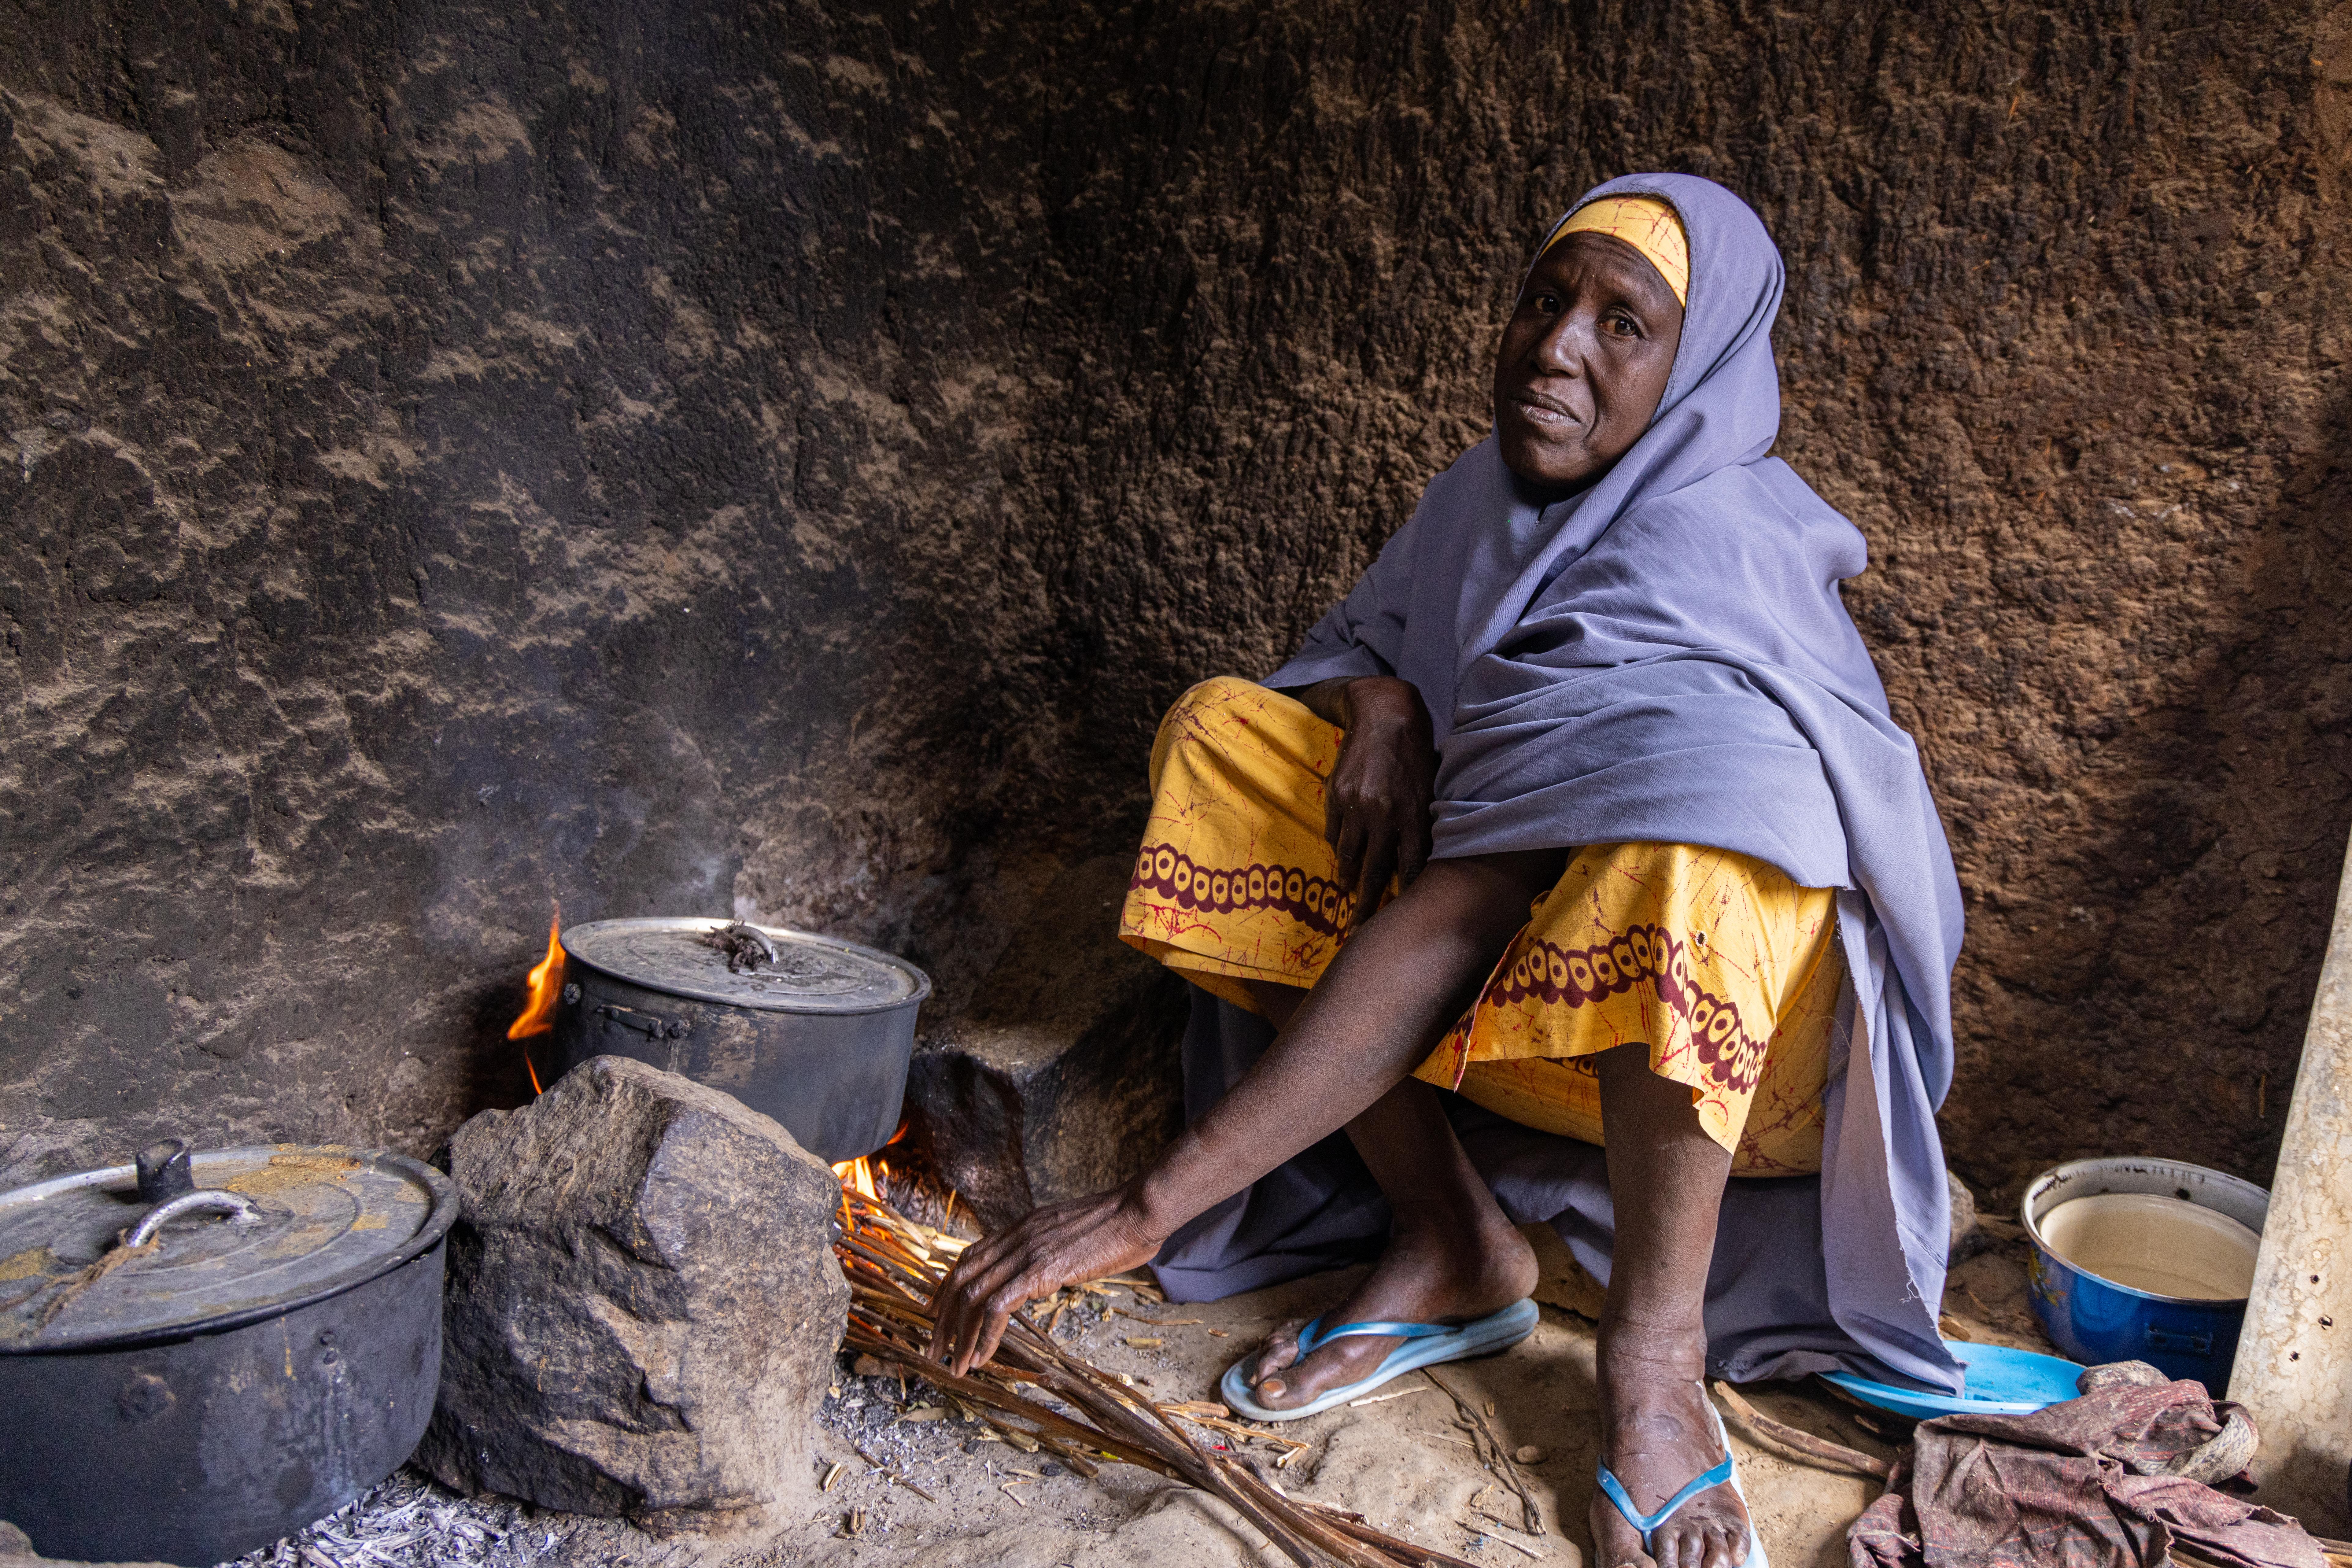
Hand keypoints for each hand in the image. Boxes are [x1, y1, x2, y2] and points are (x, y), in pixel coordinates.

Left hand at [927, 1185, 1166, 1374]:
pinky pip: (998, 1308)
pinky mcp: (1039, 1271)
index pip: (969, 1257)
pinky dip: (984, 1336)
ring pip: (972, 1297)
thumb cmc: (1118, 1225)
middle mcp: (1015, 1238)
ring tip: (955, 1365)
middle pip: (961, 1278)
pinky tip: (982, 1357)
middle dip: (942, 1318)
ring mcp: (1025, 1253)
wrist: (1138, 1210)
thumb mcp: (1071, 1235)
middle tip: (933, 1349)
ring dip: (958, 1335)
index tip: (935, 1313)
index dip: (947, 1287)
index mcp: (1021, 1229)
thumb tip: (1048, 1271)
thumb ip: (1050, 1250)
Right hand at [1325, 677, 1436, 930]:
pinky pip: (1335, 832)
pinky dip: (1339, 846)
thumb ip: (1422, 823)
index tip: (1399, 917)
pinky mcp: (1337, 796)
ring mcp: (1358, 806)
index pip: (1411, 867)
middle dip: (1369, 903)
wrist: (1383, 714)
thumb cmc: (1414, 752)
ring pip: (1350, 855)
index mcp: (1413, 814)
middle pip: (1376, 870)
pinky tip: (1341, 856)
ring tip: (1347, 893)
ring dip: (1349, 878)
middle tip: (1361, 927)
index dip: (1405, 895)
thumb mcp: (1428, 787)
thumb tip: (1417, 860)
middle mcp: (1385, 814)